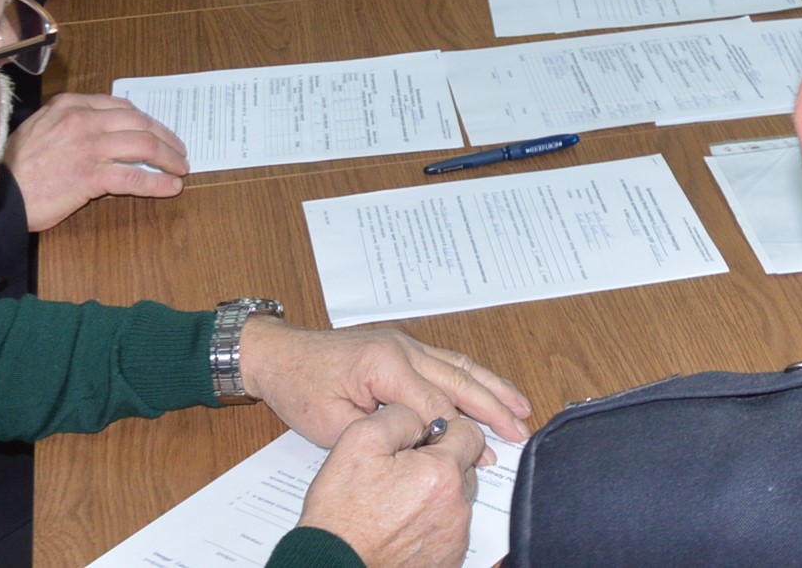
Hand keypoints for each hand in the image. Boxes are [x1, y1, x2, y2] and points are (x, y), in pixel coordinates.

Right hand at [4, 94, 188, 230]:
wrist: (0, 195)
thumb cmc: (15, 167)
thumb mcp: (40, 129)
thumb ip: (70, 124)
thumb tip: (104, 133)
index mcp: (70, 105)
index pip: (121, 107)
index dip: (147, 120)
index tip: (159, 131)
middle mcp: (83, 119)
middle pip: (139, 122)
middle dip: (165, 137)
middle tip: (179, 151)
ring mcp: (89, 146)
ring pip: (144, 145)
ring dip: (169, 158)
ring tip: (180, 169)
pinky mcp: (92, 175)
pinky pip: (135, 176)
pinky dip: (158, 182)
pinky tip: (171, 187)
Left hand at [238, 316, 531, 448]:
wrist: (280, 355)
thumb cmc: (301, 387)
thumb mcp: (333, 424)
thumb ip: (382, 434)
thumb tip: (424, 443)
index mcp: (386, 363)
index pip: (436, 403)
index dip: (457, 433)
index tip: (479, 458)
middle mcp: (403, 347)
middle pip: (459, 380)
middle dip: (493, 408)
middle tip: (520, 431)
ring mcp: (406, 343)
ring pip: (460, 366)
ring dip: (493, 387)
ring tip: (522, 407)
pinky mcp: (404, 347)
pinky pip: (447, 361)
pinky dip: (474, 376)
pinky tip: (492, 387)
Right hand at [294, 403, 485, 567]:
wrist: (333, 565)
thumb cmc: (341, 514)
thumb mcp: (358, 441)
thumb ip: (400, 415)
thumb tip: (421, 416)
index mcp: (441, 474)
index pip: (469, 433)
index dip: (440, 431)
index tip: (417, 442)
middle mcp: (457, 507)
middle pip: (463, 467)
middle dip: (437, 463)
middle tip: (399, 474)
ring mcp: (455, 537)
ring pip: (455, 498)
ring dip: (434, 494)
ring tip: (395, 503)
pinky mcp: (449, 558)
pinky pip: (449, 528)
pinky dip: (430, 522)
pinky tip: (401, 525)